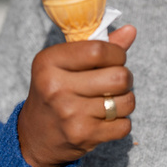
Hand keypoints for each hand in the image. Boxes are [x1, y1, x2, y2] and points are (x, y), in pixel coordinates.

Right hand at [17, 25, 135, 166]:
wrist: (35, 136)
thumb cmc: (55, 90)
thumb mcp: (66, 63)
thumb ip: (99, 46)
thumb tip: (131, 30)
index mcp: (49, 61)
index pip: (99, 50)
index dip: (117, 53)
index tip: (115, 59)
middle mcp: (56, 87)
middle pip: (118, 76)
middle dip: (126, 77)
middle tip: (117, 81)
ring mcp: (69, 114)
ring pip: (126, 102)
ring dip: (125, 100)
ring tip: (112, 100)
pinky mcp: (82, 136)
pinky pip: (124, 125)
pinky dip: (121, 122)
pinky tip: (106, 119)